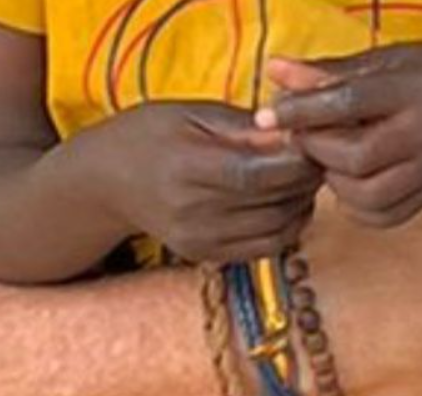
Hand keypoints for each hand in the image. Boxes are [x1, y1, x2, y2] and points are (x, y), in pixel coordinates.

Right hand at [74, 102, 322, 261]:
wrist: (106, 182)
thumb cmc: (149, 136)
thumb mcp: (191, 113)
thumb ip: (243, 127)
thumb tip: (294, 137)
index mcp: (185, 167)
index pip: (256, 173)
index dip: (295, 161)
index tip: (312, 142)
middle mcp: (191, 212)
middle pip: (272, 204)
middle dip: (306, 180)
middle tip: (315, 156)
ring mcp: (199, 240)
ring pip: (277, 231)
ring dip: (302, 205)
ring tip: (303, 178)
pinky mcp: (206, 257)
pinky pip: (265, 249)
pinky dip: (288, 227)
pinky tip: (288, 203)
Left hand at [257, 45, 421, 227]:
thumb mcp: (385, 61)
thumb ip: (329, 72)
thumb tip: (275, 71)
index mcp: (414, 89)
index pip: (349, 101)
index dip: (303, 110)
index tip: (266, 116)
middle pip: (356, 156)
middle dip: (317, 150)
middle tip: (305, 138)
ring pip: (368, 194)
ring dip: (335, 182)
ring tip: (330, 161)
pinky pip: (384, 217)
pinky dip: (355, 208)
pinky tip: (349, 185)